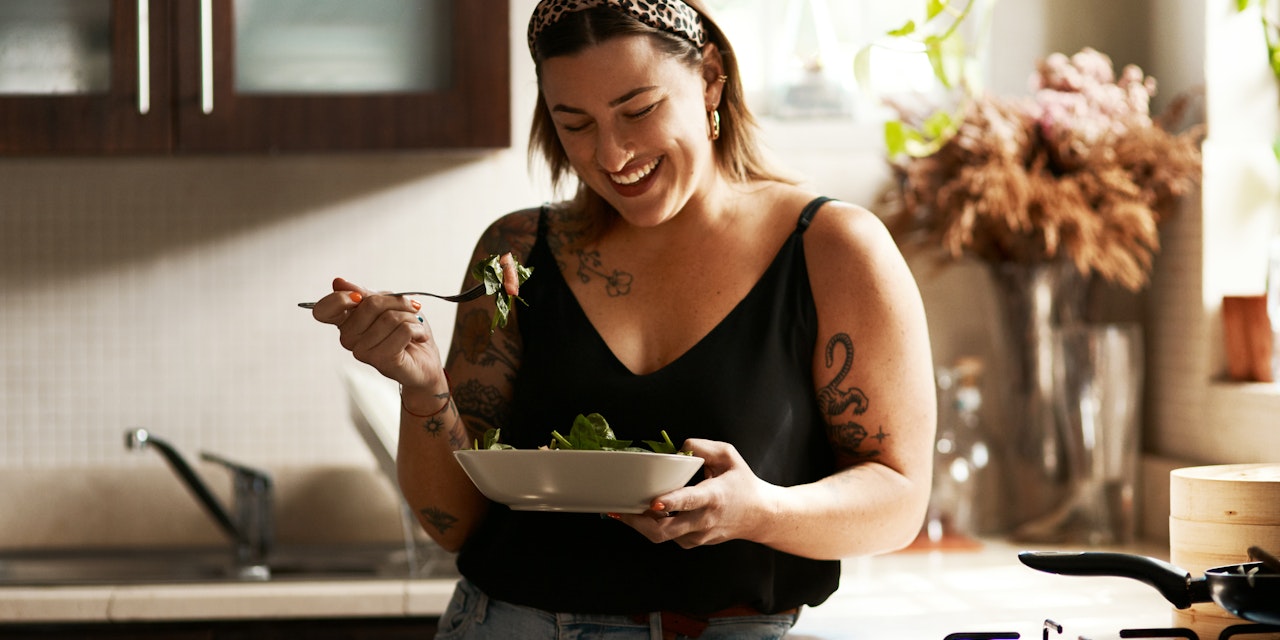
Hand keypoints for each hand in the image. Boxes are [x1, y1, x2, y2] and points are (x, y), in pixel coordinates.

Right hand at [310, 277, 443, 389]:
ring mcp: (363, 352)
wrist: (425, 360)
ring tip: (414, 327)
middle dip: (397, 302)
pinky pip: (403, 330)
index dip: (340, 299)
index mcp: (345, 322)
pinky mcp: (382, 361)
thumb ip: (364, 294)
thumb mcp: (386, 304)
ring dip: (410, 317)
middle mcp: (348, 339)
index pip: (324, 310)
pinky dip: (417, 329)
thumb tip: (338, 282)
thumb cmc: (405, 331)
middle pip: (370, 304)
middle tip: (409, 310)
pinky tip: (419, 337)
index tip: (360, 297)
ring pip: (390, 318)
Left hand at [611, 439, 781, 548]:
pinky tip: (643, 513)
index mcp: (713, 497)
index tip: (653, 502)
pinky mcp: (692, 543)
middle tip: (618, 509)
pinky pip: (667, 536)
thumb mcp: (729, 456)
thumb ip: (704, 447)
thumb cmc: (742, 483)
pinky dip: (653, 525)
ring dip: (640, 524)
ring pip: (662, 536)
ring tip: (622, 509)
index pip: (689, 502)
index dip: (670, 502)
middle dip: (637, 522)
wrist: (760, 516)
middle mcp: (704, 520)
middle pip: (665, 531)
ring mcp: (697, 536)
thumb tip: (680, 446)